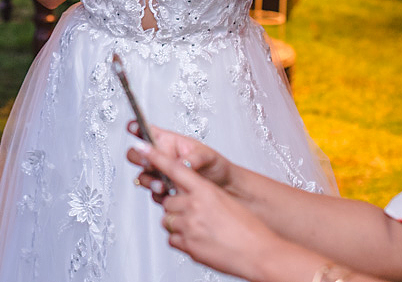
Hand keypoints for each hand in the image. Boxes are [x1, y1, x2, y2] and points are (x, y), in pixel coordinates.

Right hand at [126, 123, 234, 202]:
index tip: (133, 127)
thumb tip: (180, 163)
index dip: (136, 127)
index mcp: (168, 142)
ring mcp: (160, 174)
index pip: (147, 131)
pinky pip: (153, 193)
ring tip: (162, 185)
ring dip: (149, 180)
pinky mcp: (164, 191)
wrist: (225, 189)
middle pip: (136, 153)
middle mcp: (161, 157)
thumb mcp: (206, 156)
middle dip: (138, 157)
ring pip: (143, 176)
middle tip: (147, 162)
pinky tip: (169, 194)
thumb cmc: (215, 166)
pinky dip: (158, 195)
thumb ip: (192, 158)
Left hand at [136, 137, 281, 276]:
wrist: (259, 253)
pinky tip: (198, 242)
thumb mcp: (226, 203)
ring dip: (179, 225)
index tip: (141, 147)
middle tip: (194, 216)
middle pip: (168, 200)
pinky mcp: (187, 245)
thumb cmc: (249, 230)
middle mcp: (194, 206)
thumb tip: (191, 198)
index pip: (174, 168)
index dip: (155, 156)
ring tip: (200, 230)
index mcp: (205, 190)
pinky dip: (182, 241)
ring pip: (168, 220)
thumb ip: (205, 198)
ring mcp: (189, 225)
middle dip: (177, 208)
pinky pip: (173, 239)